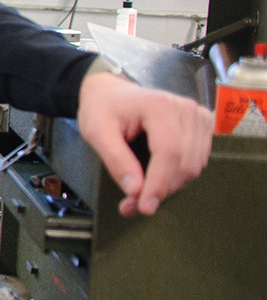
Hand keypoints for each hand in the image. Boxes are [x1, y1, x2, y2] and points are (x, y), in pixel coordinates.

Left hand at [75, 70, 213, 216]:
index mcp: (161, 106)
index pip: (169, 152)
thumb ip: (115, 160)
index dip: (159, 184)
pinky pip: (197, 162)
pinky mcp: (203, 127)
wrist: (113, 93)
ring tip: (140, 194)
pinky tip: (156, 181)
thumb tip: (135, 191)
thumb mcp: (96, 131)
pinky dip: (177, 178)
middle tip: (132, 206)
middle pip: (185, 164)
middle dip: (161, 190)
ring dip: (169, 187)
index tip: (145, 207)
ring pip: (193, 167)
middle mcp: (187, 109)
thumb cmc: (102, 109)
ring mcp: (199, 117)